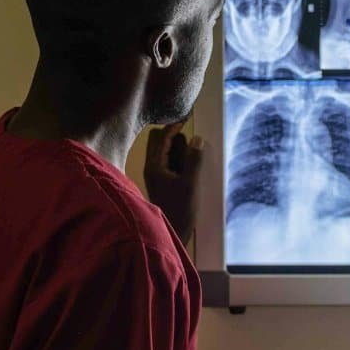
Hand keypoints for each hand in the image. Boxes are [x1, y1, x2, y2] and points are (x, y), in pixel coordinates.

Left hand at [144, 120, 204, 243]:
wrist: (172, 231)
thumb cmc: (180, 208)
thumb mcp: (191, 183)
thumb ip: (193, 159)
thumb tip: (197, 138)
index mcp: (154, 165)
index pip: (163, 137)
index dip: (175, 126)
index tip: (187, 117)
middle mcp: (152, 167)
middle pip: (160, 141)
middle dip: (176, 136)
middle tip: (192, 139)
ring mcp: (156, 175)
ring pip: (165, 151)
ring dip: (179, 148)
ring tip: (192, 154)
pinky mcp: (162, 182)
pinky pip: (169, 162)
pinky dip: (179, 158)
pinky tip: (190, 165)